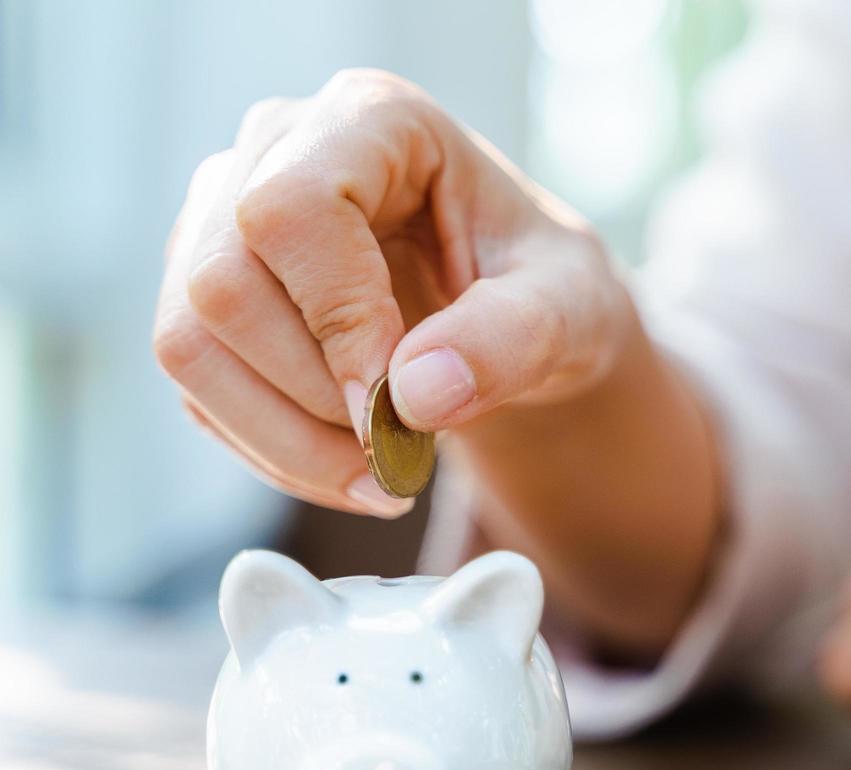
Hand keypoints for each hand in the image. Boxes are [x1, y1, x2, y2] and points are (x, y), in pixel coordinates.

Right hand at [154, 69, 636, 517]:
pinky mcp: (206, 296)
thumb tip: (414, 395)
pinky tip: (351, 469)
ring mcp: (224, 221)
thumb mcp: (570, 312)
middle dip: (314, 394)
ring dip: (286, 438)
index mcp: (374, 119)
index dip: (335, 319)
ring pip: (189, 342)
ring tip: (383, 478)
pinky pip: (200, 390)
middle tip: (402, 452)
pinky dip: (275, 451)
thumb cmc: (549, 293)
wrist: (523, 322)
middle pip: (220, 282)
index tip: (397, 404)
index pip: (291, 209)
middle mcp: (277, 151)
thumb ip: (511, 340)